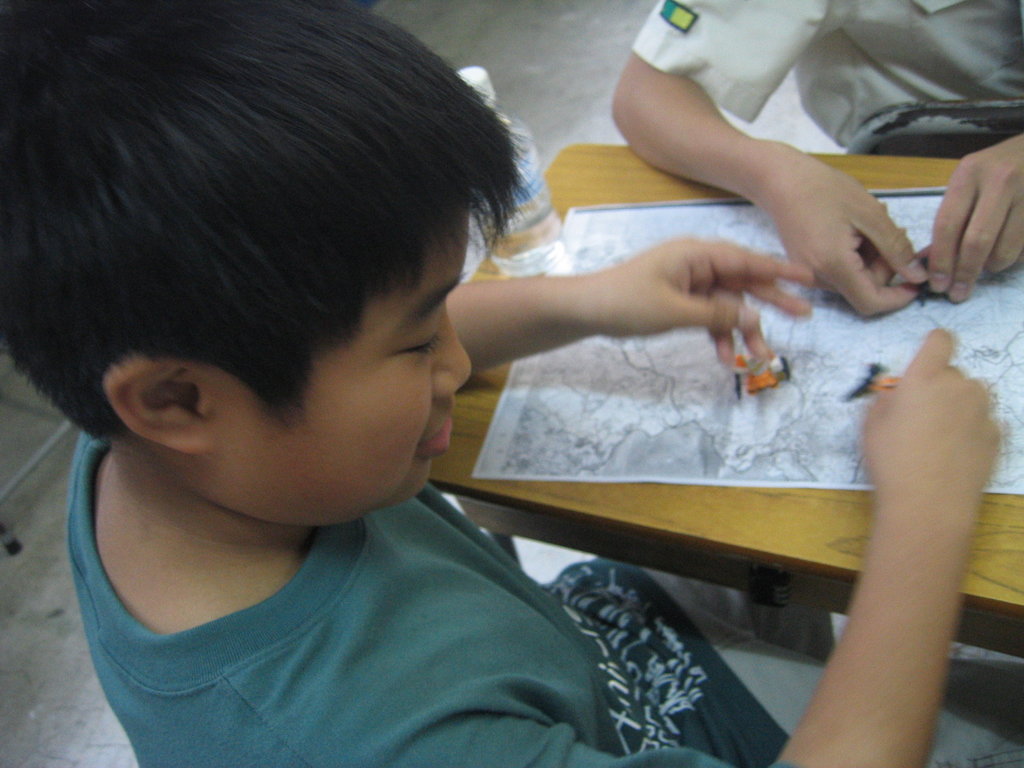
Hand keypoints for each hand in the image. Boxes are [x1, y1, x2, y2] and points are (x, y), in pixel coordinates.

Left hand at [581, 238, 812, 365]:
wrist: (586, 309)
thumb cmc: (626, 302)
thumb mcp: (675, 311)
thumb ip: (717, 315)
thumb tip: (753, 316)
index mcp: (696, 254)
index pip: (747, 260)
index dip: (780, 270)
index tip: (809, 278)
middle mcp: (696, 263)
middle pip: (743, 281)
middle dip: (771, 302)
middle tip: (805, 317)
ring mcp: (688, 282)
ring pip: (727, 304)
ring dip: (743, 329)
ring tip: (762, 357)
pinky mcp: (679, 300)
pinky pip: (708, 315)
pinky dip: (718, 334)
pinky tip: (725, 357)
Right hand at [759, 150, 926, 315]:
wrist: (781, 180)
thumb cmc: (825, 189)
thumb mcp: (871, 214)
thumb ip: (896, 249)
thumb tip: (918, 277)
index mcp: (832, 266)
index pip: (870, 303)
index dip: (898, 298)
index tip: (917, 279)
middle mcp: (817, 278)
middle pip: (863, 289)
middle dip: (885, 267)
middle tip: (893, 232)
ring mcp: (808, 275)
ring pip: (853, 280)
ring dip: (871, 259)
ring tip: (871, 225)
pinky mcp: (805, 268)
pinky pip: (839, 272)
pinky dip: (855, 256)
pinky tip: (855, 230)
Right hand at [862, 329, 999, 520]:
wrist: (929, 504)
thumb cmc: (891, 461)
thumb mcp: (871, 426)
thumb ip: (886, 400)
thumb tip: (898, 395)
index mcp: (925, 378)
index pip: (940, 340)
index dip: (935, 344)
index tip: (926, 360)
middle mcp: (959, 386)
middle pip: (953, 373)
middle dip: (939, 387)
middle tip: (921, 417)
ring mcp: (983, 410)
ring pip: (972, 396)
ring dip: (959, 406)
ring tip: (941, 437)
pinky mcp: (998, 434)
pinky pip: (984, 421)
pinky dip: (972, 429)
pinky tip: (956, 454)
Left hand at [925, 134, 1023, 301]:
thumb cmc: (995, 169)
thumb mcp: (967, 182)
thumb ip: (951, 218)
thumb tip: (928, 261)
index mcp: (969, 174)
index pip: (948, 225)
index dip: (941, 260)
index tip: (937, 284)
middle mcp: (1000, 180)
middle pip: (977, 242)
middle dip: (965, 273)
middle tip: (958, 293)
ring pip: (1005, 250)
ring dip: (992, 267)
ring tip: (988, 263)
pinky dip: (1014, 258)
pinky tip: (1010, 249)